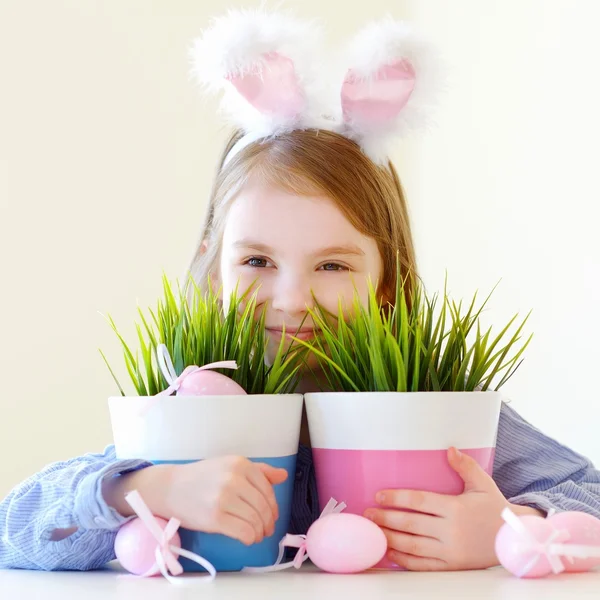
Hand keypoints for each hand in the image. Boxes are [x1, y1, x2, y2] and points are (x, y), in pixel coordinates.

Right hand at [104, 456, 287, 545]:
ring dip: (260, 531)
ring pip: (255, 520)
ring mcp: (224, 499)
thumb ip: (259, 471)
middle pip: (263, 506)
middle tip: (267, 529)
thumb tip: (283, 475)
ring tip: (257, 534)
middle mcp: (234, 479)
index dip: (273, 506)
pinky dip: (250, 538)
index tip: (272, 515)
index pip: (267, 489)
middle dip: (269, 521)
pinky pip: (244, 531)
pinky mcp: (215, 518)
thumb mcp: (230, 465)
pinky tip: (248, 538)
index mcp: (240, 464)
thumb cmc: (203, 476)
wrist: (172, 487)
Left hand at [363, 447, 542, 570]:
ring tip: (373, 533)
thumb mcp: (483, 483)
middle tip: (367, 514)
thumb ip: (465, 466)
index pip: (418, 501)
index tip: (379, 495)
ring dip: (390, 539)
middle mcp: (451, 531)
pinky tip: (390, 554)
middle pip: (410, 524)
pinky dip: (404, 561)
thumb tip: (449, 448)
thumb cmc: (495, 508)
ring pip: (413, 546)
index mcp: (455, 508)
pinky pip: (424, 565)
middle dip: (386, 519)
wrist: (515, 539)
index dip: (396, 498)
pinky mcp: (452, 566)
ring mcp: (451, 551)